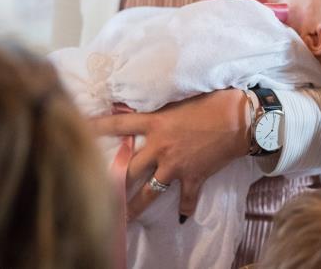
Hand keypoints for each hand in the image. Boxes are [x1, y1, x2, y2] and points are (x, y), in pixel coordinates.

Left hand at [90, 89, 250, 221]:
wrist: (240, 120)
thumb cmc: (214, 102)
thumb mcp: (181, 100)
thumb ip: (162, 109)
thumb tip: (148, 107)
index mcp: (155, 123)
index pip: (118, 124)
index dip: (97, 127)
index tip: (79, 128)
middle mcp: (160, 147)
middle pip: (128, 170)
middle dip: (112, 183)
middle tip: (97, 192)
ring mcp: (175, 166)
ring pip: (149, 192)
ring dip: (135, 208)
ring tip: (124, 220)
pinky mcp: (193, 178)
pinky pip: (187, 199)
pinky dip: (185, 209)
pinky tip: (182, 218)